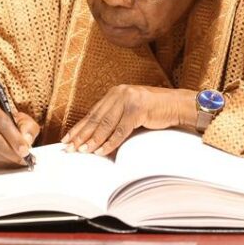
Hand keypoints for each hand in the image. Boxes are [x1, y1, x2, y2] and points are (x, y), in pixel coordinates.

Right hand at [0, 104, 40, 168]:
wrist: (0, 131)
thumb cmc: (13, 125)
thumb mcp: (25, 121)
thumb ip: (28, 128)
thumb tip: (26, 139)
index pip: (3, 123)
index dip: (14, 138)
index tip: (25, 149)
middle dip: (10, 151)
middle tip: (23, 158)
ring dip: (6, 159)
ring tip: (19, 161)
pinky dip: (0, 164)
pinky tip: (11, 163)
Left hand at [63, 85, 195, 156]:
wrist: (176, 105)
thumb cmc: (154, 110)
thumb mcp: (131, 111)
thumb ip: (115, 119)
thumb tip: (96, 138)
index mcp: (115, 93)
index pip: (93, 112)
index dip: (79, 127)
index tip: (67, 139)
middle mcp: (119, 93)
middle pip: (96, 118)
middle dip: (81, 135)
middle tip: (69, 148)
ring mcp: (129, 100)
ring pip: (106, 124)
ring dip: (93, 140)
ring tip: (82, 151)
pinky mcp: (138, 109)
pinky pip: (120, 130)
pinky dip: (110, 143)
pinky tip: (101, 151)